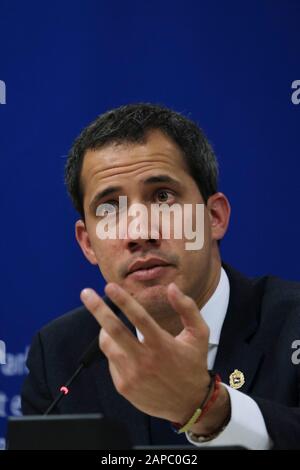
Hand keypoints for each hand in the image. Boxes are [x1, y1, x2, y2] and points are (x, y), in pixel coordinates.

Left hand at [80, 282, 210, 423]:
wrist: (189, 404)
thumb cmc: (193, 364)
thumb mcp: (199, 334)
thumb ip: (187, 308)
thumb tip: (172, 288)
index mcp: (162, 345)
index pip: (138, 317)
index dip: (123, 300)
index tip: (110, 286)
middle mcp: (144, 360)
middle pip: (113, 330)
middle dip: (97, 309)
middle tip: (85, 293)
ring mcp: (131, 375)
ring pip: (108, 346)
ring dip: (105, 330)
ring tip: (108, 323)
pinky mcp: (124, 387)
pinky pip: (111, 362)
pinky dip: (115, 351)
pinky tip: (126, 350)